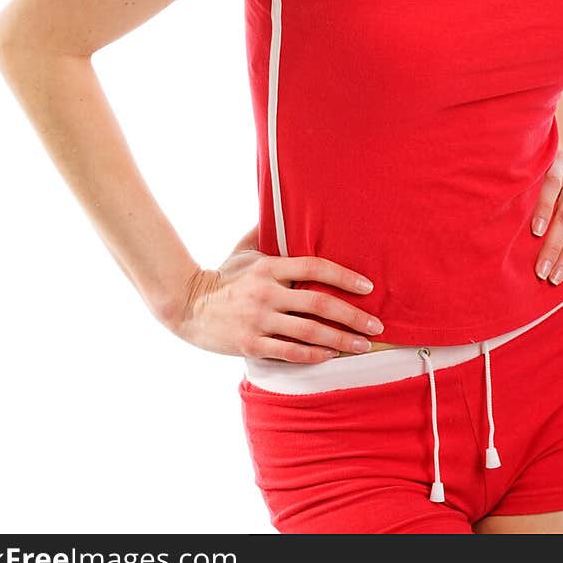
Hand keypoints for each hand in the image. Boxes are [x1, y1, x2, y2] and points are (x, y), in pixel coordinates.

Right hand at [164, 224, 382, 361]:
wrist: (187, 306)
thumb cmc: (223, 275)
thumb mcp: (244, 249)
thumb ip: (267, 231)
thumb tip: (286, 207)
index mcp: (269, 267)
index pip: (314, 268)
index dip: (344, 276)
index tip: (368, 287)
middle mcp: (266, 293)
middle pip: (319, 304)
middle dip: (353, 316)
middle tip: (376, 325)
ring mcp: (259, 320)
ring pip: (309, 332)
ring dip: (341, 340)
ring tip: (362, 344)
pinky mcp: (251, 344)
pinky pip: (290, 353)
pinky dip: (314, 355)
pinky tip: (331, 356)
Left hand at [530, 148, 562, 284]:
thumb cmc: (548, 177)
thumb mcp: (537, 173)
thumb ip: (527, 189)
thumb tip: (501, 220)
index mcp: (559, 161)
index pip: (551, 185)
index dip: (544, 209)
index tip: (536, 232)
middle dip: (553, 246)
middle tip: (541, 271)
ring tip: (555, 277)